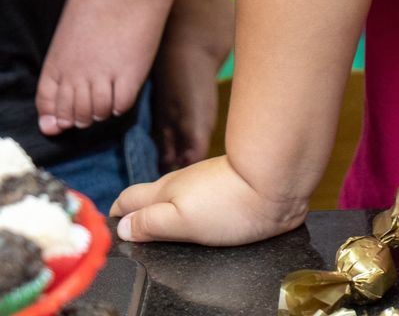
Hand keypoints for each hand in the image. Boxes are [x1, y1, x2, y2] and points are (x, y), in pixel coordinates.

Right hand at [112, 154, 306, 244]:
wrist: (277, 184)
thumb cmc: (229, 204)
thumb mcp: (181, 220)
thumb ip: (149, 223)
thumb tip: (121, 227)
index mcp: (165, 191)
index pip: (129, 198)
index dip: (115, 213)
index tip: (107, 226)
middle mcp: (182, 184)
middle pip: (149, 196)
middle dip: (133, 209)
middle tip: (123, 229)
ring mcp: (205, 185)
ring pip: (174, 196)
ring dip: (160, 209)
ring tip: (153, 228)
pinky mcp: (227, 190)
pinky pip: (196, 199)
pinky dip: (185, 209)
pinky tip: (192, 220)